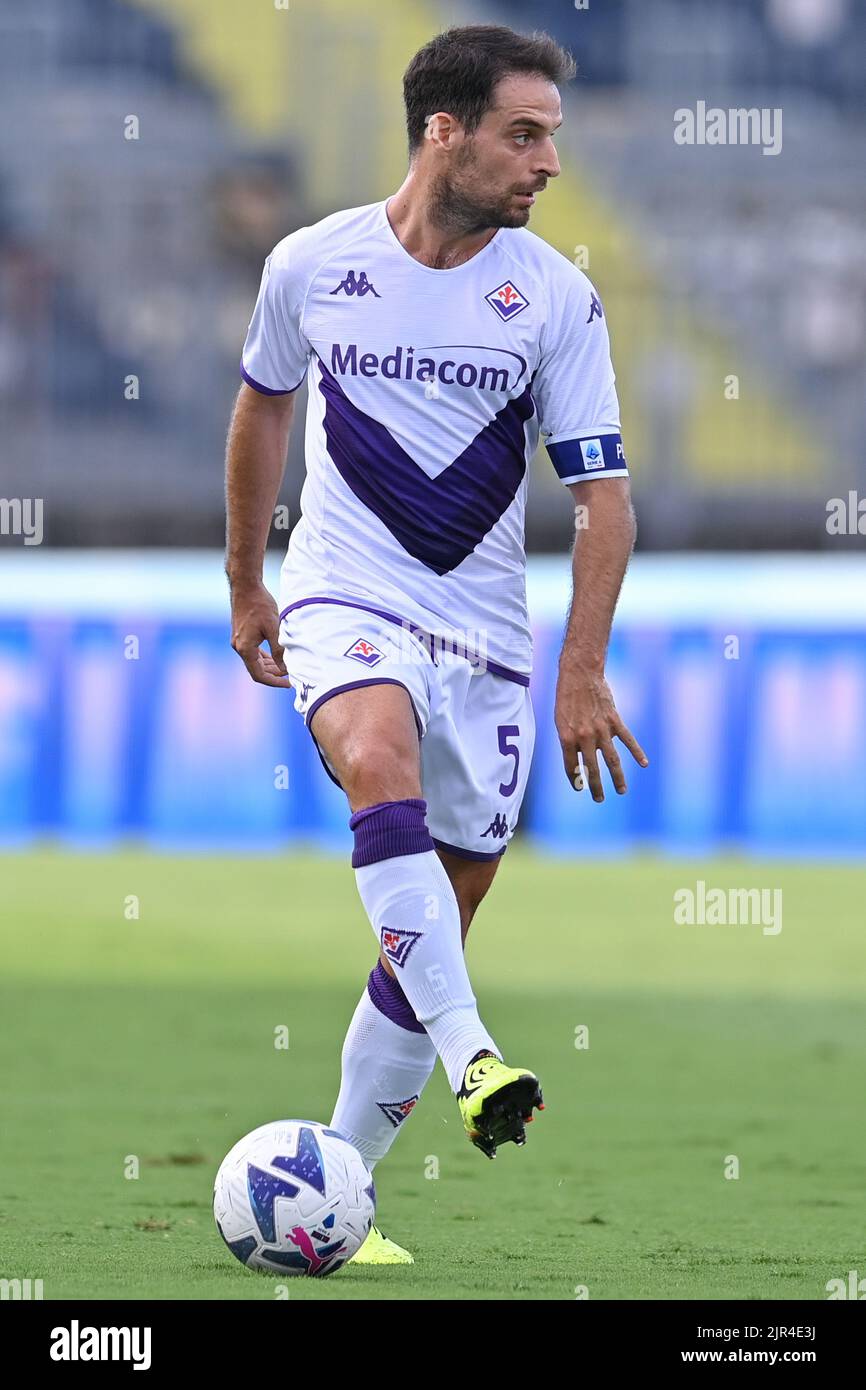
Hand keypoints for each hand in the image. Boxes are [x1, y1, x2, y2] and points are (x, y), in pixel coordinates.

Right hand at [230, 581, 292, 687]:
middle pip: (257, 669)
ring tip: (286, 667)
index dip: (274, 682)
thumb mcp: (274, 628)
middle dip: (274, 674)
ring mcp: (238, 641)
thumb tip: (286, 668)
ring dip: (270, 666)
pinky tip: (276, 656)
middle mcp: (239, 647)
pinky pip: (253, 651)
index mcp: (245, 648)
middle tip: (291, 675)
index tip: (288, 683)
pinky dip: (265, 656)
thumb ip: (279, 650)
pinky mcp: (241, 634)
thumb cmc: (260, 605)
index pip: (259, 675)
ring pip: (255, 661)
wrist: (245, 586)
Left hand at [554, 668, 647, 800]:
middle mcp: (584, 737)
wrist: (580, 674)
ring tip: (621, 791)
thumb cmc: (566, 697)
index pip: (571, 766)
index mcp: (567, 737)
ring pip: (611, 760)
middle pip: (592, 768)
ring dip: (617, 778)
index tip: (579, 787)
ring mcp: (601, 729)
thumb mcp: (560, 720)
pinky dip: (637, 752)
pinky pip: (628, 739)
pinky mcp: (614, 720)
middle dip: (596, 786)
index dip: (574, 779)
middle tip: (599, 799)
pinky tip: (644, 763)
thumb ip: (569, 740)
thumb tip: (578, 759)